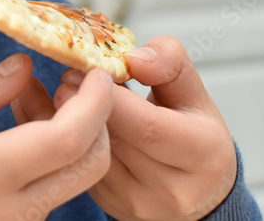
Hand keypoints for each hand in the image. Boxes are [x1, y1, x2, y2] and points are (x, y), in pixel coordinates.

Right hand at [0, 53, 113, 220]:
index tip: (95, 71)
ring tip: (37, 97)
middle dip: (99, 117)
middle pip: (92, 163)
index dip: (95, 102)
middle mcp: (15, 209)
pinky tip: (24, 127)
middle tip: (72, 82)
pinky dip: (57, 152)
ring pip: (78, 175)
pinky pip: (57, 188)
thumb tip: (23, 65)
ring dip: (77, 132)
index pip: (69, 139)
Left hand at [30, 36, 236, 220]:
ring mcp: (140, 204)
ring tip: (64, 92)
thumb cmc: (193, 130)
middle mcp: (172, 189)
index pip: (147, 126)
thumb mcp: (192, 90)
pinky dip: (67, 141)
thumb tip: (135, 57)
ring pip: (92, 158)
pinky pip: (80, 171)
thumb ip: (169, 62)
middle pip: (114, 142)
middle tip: (68, 76)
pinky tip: (61, 117)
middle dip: (83, 104)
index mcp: (201, 153)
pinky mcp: (112, 207)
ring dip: (69, 122)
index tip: (90, 69)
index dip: (111, 96)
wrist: (198, 188)